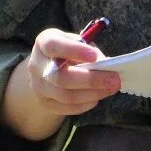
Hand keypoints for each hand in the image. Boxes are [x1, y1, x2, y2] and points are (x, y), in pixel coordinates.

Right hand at [0, 28, 119, 140]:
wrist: (46, 68)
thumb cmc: (67, 50)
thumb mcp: (76, 42)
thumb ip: (89, 51)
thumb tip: (106, 66)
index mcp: (43, 42)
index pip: (53, 46)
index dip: (73, 51)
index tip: (95, 56)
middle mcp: (36, 65)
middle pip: (60, 77)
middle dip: (90, 80)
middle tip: (114, 80)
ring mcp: (38, 86)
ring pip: (65, 96)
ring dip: (92, 94)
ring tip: (110, 89)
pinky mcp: (44, 103)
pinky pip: (66, 108)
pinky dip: (85, 104)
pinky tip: (97, 98)